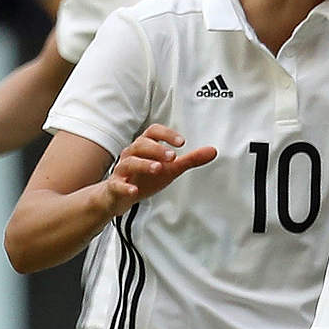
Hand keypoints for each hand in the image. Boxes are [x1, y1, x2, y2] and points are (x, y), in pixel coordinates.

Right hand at [101, 124, 216, 216]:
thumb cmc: (145, 177)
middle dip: (157, 148)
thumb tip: (213, 151)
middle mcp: (131, 154)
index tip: (182, 142)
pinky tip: (134, 190)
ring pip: (129, 162)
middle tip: (172, 156)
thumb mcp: (170, 168)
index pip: (153, 132)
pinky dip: (125, 187)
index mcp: (145, 146)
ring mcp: (122, 170)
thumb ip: (190, 159)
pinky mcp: (115, 186)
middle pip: (141, 144)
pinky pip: (117, 184)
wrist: (119, 195)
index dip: (166, 134)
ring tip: (158, 168)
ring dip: (144, 164)